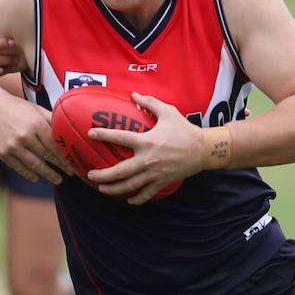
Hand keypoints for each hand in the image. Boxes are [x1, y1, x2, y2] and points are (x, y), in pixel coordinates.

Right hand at [0, 95, 70, 183]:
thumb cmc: (15, 107)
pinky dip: (29, 174)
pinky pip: (19, 167)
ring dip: (47, 174)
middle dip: (60, 166)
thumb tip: (68, 127)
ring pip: (34, 164)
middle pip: (46, 155)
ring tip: (57, 180)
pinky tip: (36, 177)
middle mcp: (25, 136)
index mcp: (35, 124)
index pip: (54, 144)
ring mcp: (13, 146)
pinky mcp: (2, 153)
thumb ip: (51, 118)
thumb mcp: (35, 108)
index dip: (65, 155)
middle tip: (69, 173)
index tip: (72, 163)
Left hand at [86, 92, 202, 204]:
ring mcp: (154, 173)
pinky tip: (128, 200)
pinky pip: (147, 194)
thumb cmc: (184, 129)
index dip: (104, 134)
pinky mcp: (162, 182)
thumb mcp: (168, 111)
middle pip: (121, 171)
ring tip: (101, 189)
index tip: (91, 133)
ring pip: (130, 185)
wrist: (204, 149)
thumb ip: (149, 103)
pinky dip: (137, 199)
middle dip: (103, 175)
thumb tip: (133, 94)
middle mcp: (147, 160)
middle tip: (90, 175)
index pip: (120, 137)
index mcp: (146, 141)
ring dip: (114, 189)